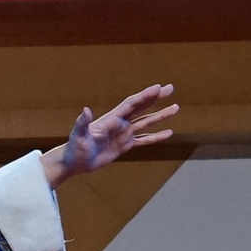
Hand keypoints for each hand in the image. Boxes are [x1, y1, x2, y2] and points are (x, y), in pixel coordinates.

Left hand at [48, 83, 177, 186]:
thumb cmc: (75, 148)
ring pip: (146, 122)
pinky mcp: (125, 145)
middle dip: (156, 98)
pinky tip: (168, 133)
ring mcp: (123, 134)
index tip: (158, 87)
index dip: (144, 96)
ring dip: (160, 115)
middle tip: (170, 88)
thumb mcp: (78, 135)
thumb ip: (82, 123)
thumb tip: (85, 110)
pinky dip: (156, 137)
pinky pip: (144, 140)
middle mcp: (120, 123)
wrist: (74, 162)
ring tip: (176, 108)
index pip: (131, 104)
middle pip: (141, 108)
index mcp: (111, 119)